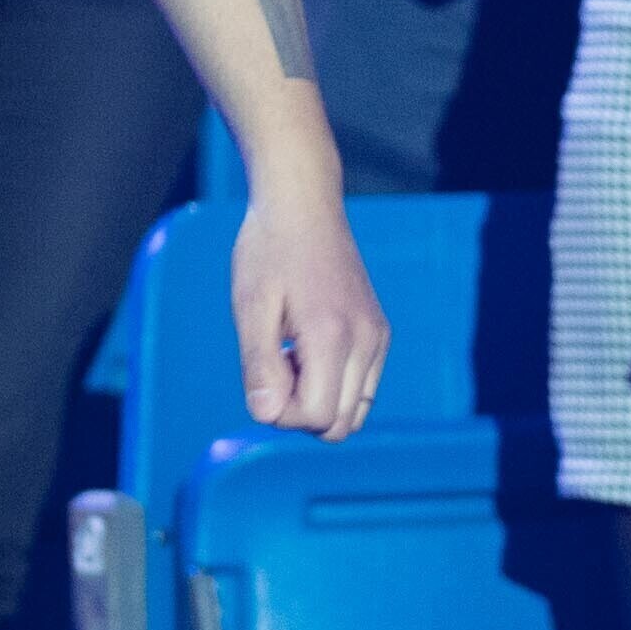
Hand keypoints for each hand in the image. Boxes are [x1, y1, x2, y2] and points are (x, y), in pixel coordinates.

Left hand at [230, 181, 390, 437]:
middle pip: (340, 425)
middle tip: (275, 364)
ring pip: (355, 413)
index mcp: (333, 335)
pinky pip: (363, 388)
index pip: (318, 417)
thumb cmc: (268, 252)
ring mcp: (378, 336)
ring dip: (318, 401)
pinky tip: (307, 348)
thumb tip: (267, 416)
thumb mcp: (251, 308)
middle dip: (300, 412)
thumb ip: (259, 367)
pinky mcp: (379, 331)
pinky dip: (335, 386)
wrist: (303, 204)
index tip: (263, 375)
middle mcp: (366, 340)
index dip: (281, 413)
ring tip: (291, 357)